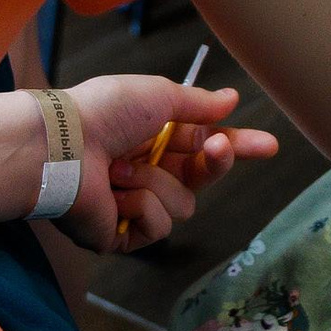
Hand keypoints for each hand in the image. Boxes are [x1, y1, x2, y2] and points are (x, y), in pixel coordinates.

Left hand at [57, 74, 278, 253]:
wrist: (62, 147)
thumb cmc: (104, 112)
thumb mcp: (158, 95)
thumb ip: (198, 104)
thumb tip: (231, 99)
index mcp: (153, 138)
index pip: (205, 146)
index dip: (237, 146)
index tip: (268, 145)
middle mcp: (146, 172)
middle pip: (202, 178)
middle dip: (215, 163)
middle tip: (217, 149)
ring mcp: (135, 206)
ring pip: (183, 203)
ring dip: (157, 180)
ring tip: (121, 168)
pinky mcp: (123, 235)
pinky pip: (159, 225)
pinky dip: (140, 205)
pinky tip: (114, 193)